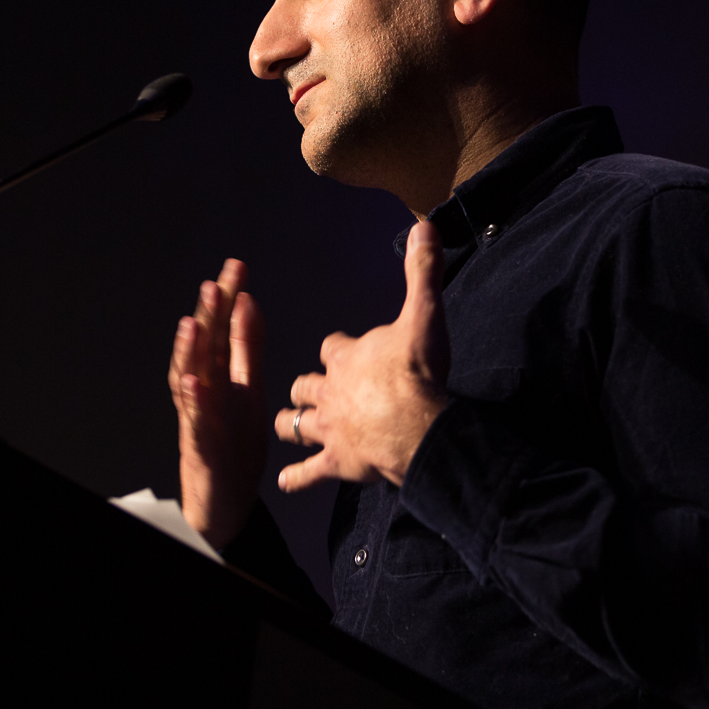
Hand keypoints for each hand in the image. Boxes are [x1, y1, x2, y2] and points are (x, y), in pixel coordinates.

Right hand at [169, 259, 265, 546]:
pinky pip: (193, 419)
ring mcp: (198, 416)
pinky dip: (191, 400)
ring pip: (189, 379)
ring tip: (193, 324)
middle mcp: (204, 390)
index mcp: (220, 375)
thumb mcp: (248, 389)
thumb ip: (246, 348)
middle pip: (203, 347)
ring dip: (189, 352)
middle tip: (214, 285)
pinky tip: (193, 382)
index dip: (227, 298)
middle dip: (207, 316)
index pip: (222, 328)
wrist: (222, 498)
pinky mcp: (198, 443)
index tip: (236, 267)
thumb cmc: (233, 444)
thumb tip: (249, 303)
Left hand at [274, 220, 449, 490]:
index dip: (335, 348)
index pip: (331, 347)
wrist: (416, 426)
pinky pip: (306, 473)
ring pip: (295, 425)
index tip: (339, 349)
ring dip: (292, 425)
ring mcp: (330, 429)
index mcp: (346, 358)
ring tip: (289, 426)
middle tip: (310, 390)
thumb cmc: (418, 371)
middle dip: (306, 387)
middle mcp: (330, 392)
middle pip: (304, 385)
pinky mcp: (336, 462)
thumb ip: (422, 272)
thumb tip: (424, 227)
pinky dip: (296, 477)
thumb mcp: (424, 314)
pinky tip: (284, 481)